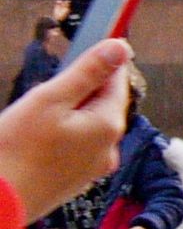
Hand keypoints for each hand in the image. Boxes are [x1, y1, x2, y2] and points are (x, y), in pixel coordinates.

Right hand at [0, 41, 131, 222]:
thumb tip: (121, 47)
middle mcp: (109, 148)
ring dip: (66, 115)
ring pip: (86, 127)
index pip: (116, 83)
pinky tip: (32, 141)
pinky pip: (74, 148)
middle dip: (76, 93)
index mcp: (108, 125)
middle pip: (102, 105)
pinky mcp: (75, 181)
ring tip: (31, 120)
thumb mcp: (50, 100)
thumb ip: (87, 73)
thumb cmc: (16, 149)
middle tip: (43, 93)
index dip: (99, 64)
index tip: (80, 53)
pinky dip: (58, 137)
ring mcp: (93, 168)